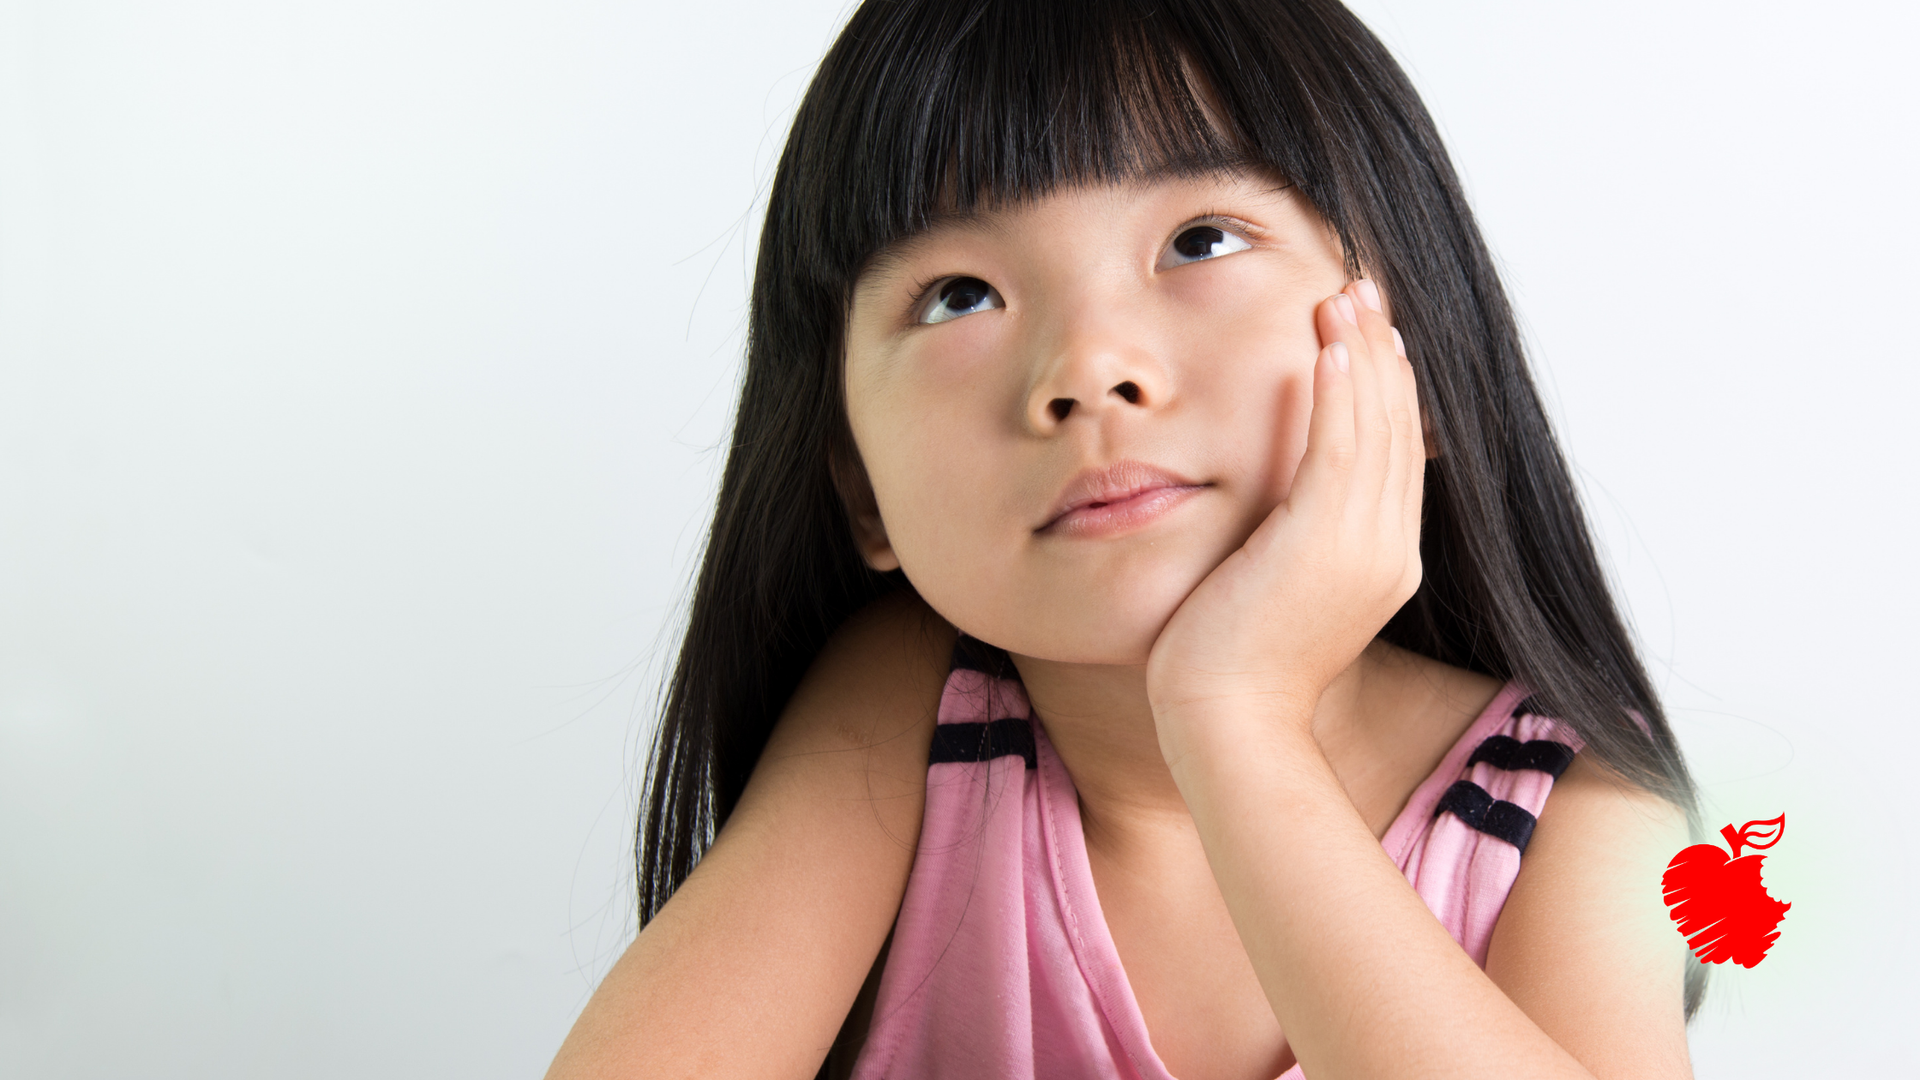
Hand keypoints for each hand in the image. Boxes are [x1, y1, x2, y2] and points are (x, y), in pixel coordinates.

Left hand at [1145, 278, 1424, 764]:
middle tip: (1365, 291)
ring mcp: (1365, 547)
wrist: (1227, 721)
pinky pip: (1343, 450)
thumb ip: (1291, 538)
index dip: (1386, 387)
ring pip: (1375, 429)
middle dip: (1381, 353)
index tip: (1370, 334)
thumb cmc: (1230, 663)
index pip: (1394, 454)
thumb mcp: (1275, 587)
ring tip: (1348, 298)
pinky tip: (1333, 349)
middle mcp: (1388, 550)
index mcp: (1383, 561)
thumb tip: (1276, 504)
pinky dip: (1342, 394)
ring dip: (1362, 355)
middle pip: (1396, 430)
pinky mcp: (1325, 542)